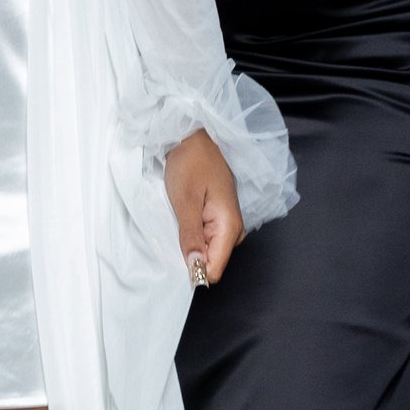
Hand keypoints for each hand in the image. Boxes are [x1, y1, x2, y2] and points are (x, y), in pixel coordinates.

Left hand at [165, 130, 242, 284]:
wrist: (197, 138)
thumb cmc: (191, 163)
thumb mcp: (185, 200)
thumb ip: (191, 236)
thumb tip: (195, 268)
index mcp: (230, 227)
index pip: (214, 270)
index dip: (194, 271)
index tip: (175, 257)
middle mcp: (234, 230)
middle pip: (211, 263)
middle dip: (190, 255)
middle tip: (175, 230)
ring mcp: (228, 226)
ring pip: (207, 252)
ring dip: (189, 244)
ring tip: (178, 221)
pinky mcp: (220, 220)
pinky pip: (206, 240)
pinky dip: (192, 235)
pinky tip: (183, 220)